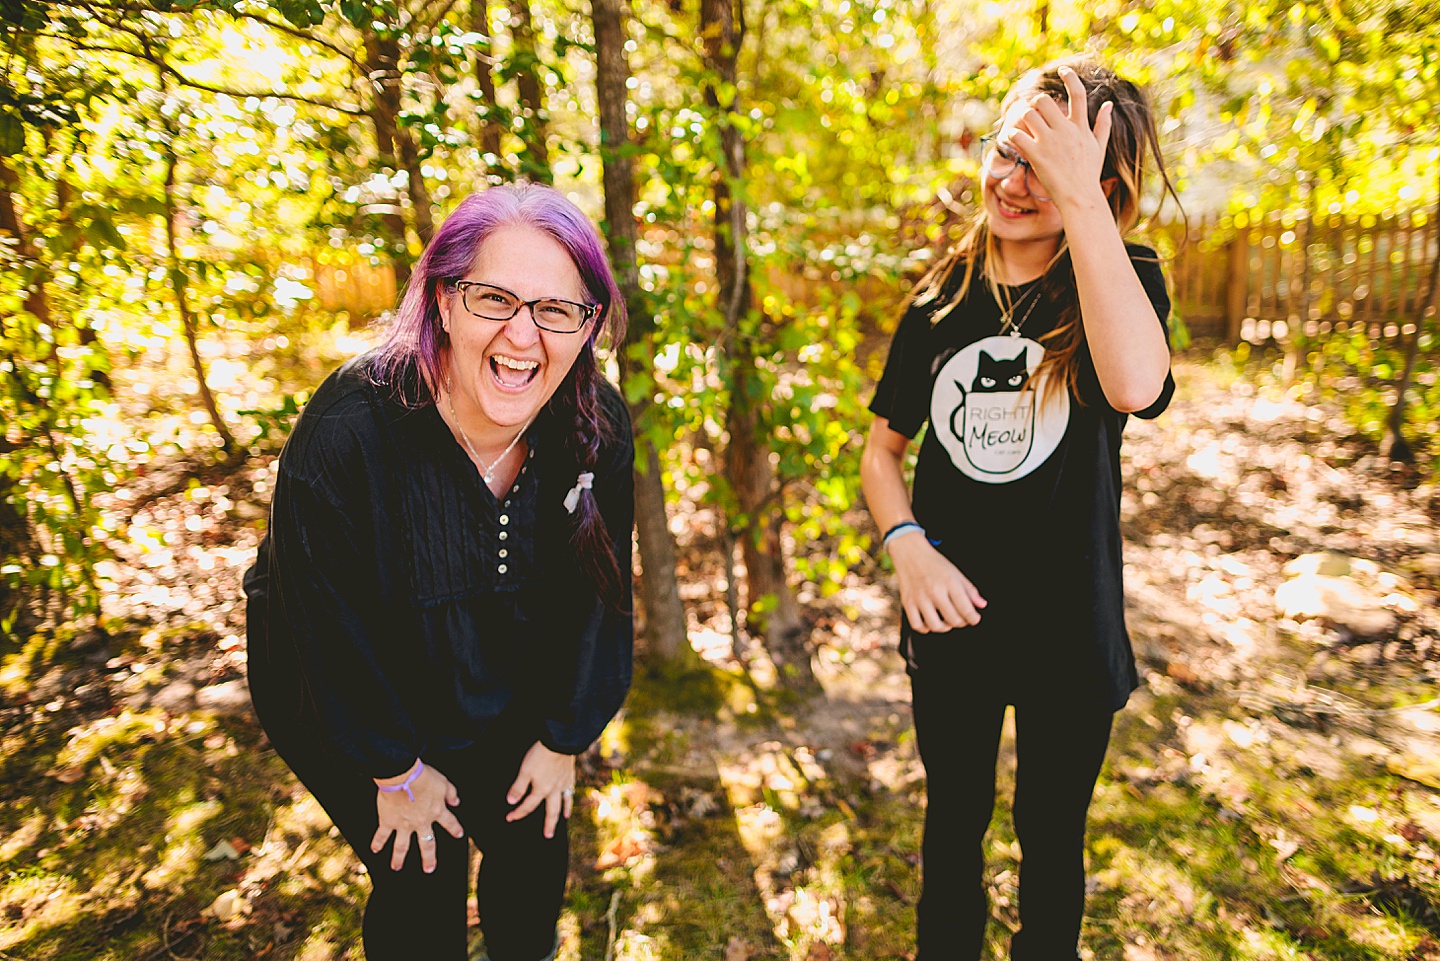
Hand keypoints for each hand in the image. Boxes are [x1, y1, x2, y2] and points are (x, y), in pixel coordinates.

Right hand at [371, 761, 463, 873]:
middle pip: (427, 844)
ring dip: (399, 858)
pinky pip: (382, 835)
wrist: (403, 777)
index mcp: (437, 811)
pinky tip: (375, 849)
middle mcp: (421, 822)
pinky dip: (377, 842)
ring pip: (402, 846)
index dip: (455, 828)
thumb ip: (451, 793)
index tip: (459, 834)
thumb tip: (456, 801)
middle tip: (429, 868)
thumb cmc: (423, 777)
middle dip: (429, 858)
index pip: (449, 822)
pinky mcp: (388, 821)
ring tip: (396, 867)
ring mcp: (404, 824)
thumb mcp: (443, 782)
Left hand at [506, 741, 575, 837]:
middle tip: (548, 836)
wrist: (560, 742)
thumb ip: (518, 787)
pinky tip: (569, 796)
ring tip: (563, 819)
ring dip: (563, 812)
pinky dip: (570, 796)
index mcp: (541, 790)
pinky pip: (571, 790)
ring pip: (564, 802)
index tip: (509, 818)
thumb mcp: (525, 771)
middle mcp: (554, 790)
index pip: (527, 806)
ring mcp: (564, 783)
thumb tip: (511, 802)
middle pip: (551, 811)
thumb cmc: (541, 755)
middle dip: (549, 824)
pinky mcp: (570, 774)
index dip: (518, 813)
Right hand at [889, 532, 986, 632]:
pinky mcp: (908, 603)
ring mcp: (920, 598)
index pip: (966, 609)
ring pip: (936, 626)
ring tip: (947, 621)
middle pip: (953, 620)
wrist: (910, 553)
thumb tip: (981, 605)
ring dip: (945, 627)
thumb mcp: (956, 573)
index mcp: (949, 583)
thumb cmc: (934, 563)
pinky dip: (925, 628)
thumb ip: (970, 590)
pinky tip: (930, 621)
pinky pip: (917, 625)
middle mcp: (934, 591)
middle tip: (962, 619)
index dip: (974, 619)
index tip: (974, 619)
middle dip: (962, 623)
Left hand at [1006, 65, 1113, 210]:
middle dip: (1036, 104)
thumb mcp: (1099, 147)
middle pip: (1044, 101)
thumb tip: (1109, 104)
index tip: (1063, 70)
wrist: (1080, 198)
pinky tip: (1014, 141)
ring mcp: (1050, 141)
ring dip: (1022, 118)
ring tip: (1023, 128)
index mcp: (1081, 126)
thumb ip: (1103, 124)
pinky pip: (1017, 135)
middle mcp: (1065, 130)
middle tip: (1034, 115)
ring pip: (1028, 114)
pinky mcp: (1036, 155)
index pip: (1078, 93)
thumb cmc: (1088, 174)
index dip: (1070, 78)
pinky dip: (1012, 135)